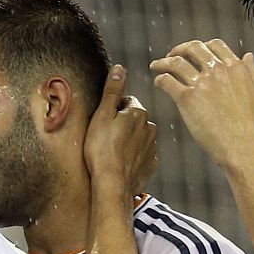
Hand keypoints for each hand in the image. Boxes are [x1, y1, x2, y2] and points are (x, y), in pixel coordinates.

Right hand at [84, 66, 158, 207]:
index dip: (112, 110)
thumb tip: (119, 68)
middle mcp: (150, 128)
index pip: (126, 103)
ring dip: (128, 142)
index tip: (102, 122)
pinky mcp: (150, 166)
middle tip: (105, 138)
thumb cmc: (101, 150)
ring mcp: (152, 148)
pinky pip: (142, 157)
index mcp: (138, 113)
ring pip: (139, 138)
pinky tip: (121, 165)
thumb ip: (112, 91)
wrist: (112, 185)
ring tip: (112, 153)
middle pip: (134, 120)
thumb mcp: (102, 116)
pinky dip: (133, 158)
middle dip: (122, 125)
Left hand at [149, 39, 253, 166]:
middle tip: (171, 56)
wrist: (242, 145)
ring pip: (177, 63)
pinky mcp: (187, 98)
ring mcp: (202, 83)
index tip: (193, 52)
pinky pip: (167, 81)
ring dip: (163, 62)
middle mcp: (218, 71)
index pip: (215, 45)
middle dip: (179, 49)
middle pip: (193, 48)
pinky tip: (158, 83)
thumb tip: (248, 56)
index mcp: (235, 68)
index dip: (201, 46)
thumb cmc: (250, 125)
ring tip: (156, 66)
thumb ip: (251, 72)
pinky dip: (160, 79)